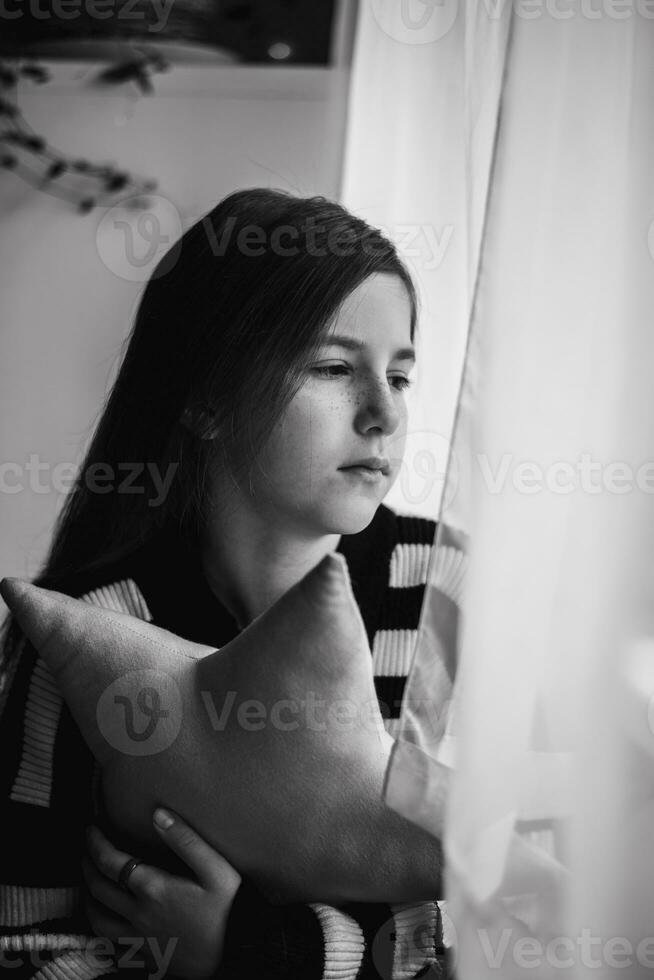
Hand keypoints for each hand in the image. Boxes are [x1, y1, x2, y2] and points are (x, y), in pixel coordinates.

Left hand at [82, 808, 241, 979]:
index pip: (110, 862)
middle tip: (86, 850)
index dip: (96, 843)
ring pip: (97, 919)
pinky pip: (110, 947)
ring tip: (90, 883)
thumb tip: (158, 814)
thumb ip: (187, 839)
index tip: (91, 829)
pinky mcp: (145, 956)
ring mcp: (139, 938)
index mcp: (153, 888)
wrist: (235, 957)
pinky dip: (99, 932)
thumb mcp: (217, 870)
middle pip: (98, 888)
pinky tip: (105, 923)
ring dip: (88, 898)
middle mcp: (138, 914)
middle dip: (87, 865)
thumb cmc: (228, 911)